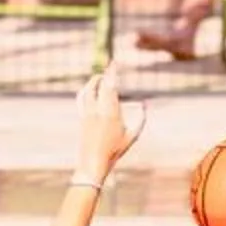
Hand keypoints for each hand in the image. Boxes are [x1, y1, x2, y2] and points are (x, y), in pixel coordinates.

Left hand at [72, 65, 146, 181]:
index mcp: (111, 113)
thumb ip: (140, 119)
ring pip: (87, 90)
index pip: (111, 87)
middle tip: (109, 67)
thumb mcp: (132, 136)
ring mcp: (87, 114)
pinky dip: (86, 90)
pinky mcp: (82, 118)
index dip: (112, 72)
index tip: (114, 62)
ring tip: (99, 77)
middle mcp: (97, 111)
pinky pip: (82, 99)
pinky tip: (89, 89)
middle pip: (98, 85)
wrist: (93, 163)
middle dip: (104, 74)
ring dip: (93, 81)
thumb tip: (144, 104)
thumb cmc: (115, 151)